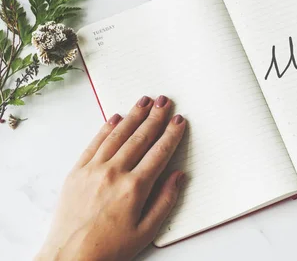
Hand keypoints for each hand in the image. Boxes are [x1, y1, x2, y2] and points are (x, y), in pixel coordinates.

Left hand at [36, 95, 186, 260]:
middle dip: (155, 117)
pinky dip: (106, 128)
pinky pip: (94, 143)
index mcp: (134, 188)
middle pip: (140, 138)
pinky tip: (116, 117)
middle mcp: (114, 174)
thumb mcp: (146, 231)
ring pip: (118, 135)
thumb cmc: (109, 248)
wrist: (69, 258)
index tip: (179, 120)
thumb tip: (179, 176)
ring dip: (133, 115)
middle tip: (165, 101)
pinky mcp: (76, 172)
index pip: (159, 153)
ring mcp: (93, 170)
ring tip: (145, 100)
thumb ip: (166, 201)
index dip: (171, 135)